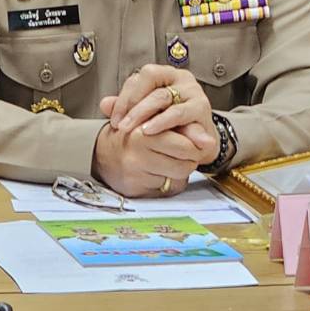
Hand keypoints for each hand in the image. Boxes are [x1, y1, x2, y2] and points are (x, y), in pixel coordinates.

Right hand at [90, 121, 204, 198]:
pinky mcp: (135, 190)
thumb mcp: (154, 120)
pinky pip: (166, 190)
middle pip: (185, 164)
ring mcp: (135, 174)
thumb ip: (183, 127)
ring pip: (177, 178)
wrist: (99, 150)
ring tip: (169, 160)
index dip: (194, 144)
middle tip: (184, 152)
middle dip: (189, 159)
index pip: (185, 146)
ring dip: (179, 171)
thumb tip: (210, 142)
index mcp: (143, 132)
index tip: (194, 142)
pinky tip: (158, 172)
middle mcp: (137, 155)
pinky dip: (167, 182)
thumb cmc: (133, 132)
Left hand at [103, 64, 217, 144]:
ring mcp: (192, 90)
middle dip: (131, 104)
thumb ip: (127, 108)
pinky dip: (162, 122)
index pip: (140, 77)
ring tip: (132, 128)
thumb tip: (104, 104)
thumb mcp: (148, 116)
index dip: (124, 97)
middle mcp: (179, 77)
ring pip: (162, 95)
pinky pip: (179, 112)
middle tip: (121, 125)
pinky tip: (150, 130)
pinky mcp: (201, 107)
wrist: (197, 145)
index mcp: (164, 75)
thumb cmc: (172, 127)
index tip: (114, 119)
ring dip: (143, 113)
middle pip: (150, 79)